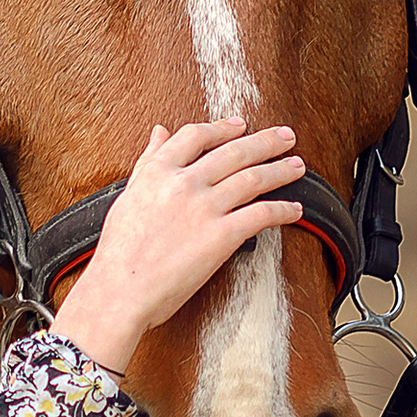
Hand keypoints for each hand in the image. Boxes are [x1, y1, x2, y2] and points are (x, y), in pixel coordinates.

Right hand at [48, 118, 303, 372]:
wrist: (120, 291)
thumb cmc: (118, 252)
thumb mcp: (128, 196)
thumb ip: (147, 162)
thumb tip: (158, 132)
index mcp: (158, 171)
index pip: (196, 136)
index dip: (223, 127)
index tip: (240, 124)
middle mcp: (184, 182)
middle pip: (234, 151)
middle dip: (265, 141)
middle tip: (286, 136)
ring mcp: (204, 208)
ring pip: (253, 178)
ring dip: (280, 169)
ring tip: (297, 165)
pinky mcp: (222, 236)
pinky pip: (262, 215)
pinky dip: (283, 210)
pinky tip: (295, 209)